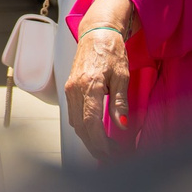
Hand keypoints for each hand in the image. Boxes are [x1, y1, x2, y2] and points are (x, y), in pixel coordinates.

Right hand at [63, 22, 133, 156]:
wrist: (96, 33)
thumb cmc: (112, 51)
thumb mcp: (122, 76)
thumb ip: (119, 102)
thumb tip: (122, 126)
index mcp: (89, 85)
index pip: (91, 123)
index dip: (100, 142)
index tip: (112, 154)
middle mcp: (74, 89)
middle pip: (81, 128)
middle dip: (95, 146)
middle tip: (112, 157)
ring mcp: (69, 90)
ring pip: (75, 124)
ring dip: (89, 139)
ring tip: (106, 149)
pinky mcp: (69, 89)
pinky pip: (73, 115)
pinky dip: (83, 128)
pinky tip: (95, 133)